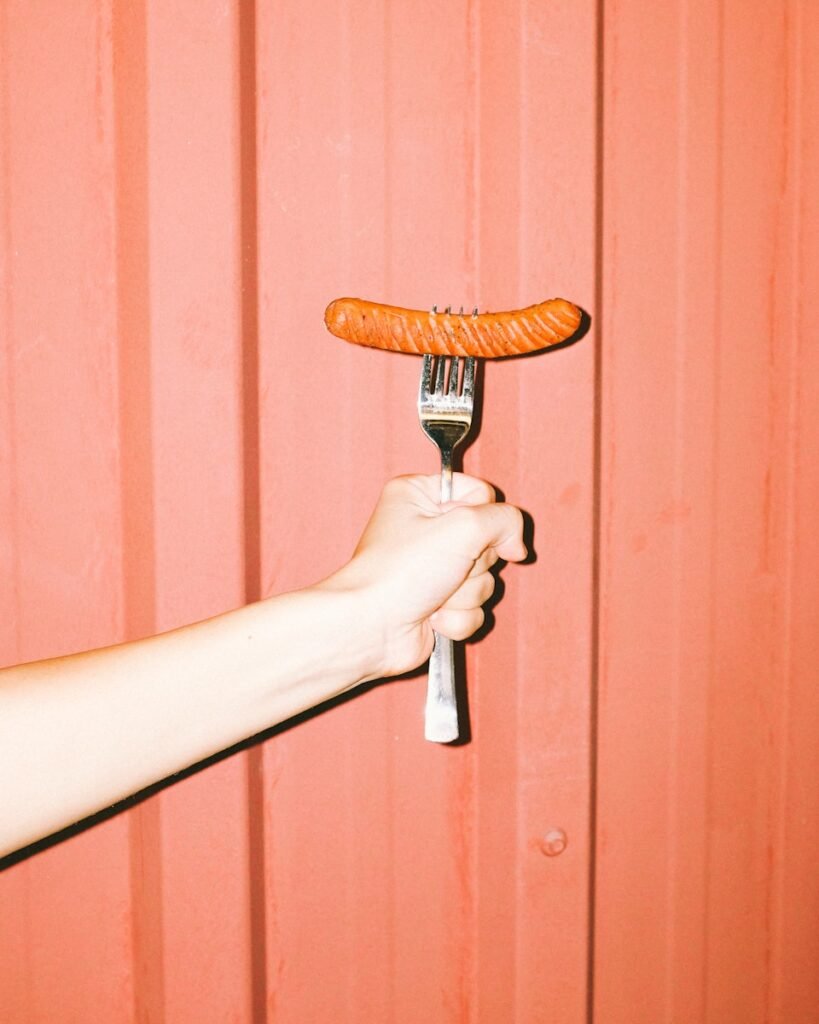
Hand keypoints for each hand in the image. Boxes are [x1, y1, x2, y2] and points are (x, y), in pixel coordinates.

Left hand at [320, 474, 527, 678]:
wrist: (373, 627)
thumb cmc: (403, 571)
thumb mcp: (463, 526)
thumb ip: (505, 520)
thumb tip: (517, 546)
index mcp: (419, 495)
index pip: (480, 493)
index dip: (484, 518)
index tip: (470, 535)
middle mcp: (425, 529)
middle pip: (487, 540)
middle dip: (474, 564)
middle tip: (447, 569)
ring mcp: (432, 569)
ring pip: (484, 579)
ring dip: (465, 594)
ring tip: (436, 596)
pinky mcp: (438, 603)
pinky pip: (474, 608)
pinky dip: (458, 617)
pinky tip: (433, 617)